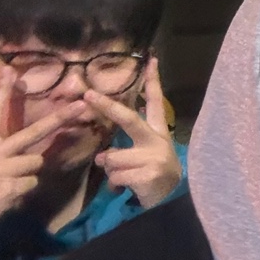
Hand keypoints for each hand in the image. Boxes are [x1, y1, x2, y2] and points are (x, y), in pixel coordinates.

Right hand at [0, 71, 82, 248]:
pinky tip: (3, 198)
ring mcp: (1, 169)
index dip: (1, 91)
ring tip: (4, 184)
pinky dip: (22, 192)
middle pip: (34, 131)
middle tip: (81, 104)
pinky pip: (31, 184)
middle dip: (61, 118)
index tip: (10, 71)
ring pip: (35, 163)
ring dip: (26, 174)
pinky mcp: (9, 188)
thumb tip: (21, 145)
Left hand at [87, 57, 181, 207]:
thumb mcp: (145, 155)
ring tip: (125, 177)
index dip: (153, 81)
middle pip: (128, 119)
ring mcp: (154, 156)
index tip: (151, 60)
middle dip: (107, 107)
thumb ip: (123, 149)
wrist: (171, 199)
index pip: (155, 102)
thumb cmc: (153, 173)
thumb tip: (99, 157)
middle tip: (88, 96)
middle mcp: (157, 139)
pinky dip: (115, 184)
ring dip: (111, 170)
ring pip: (112, 157)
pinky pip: (115, 175)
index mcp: (157, 132)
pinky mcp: (149, 173)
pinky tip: (128, 187)